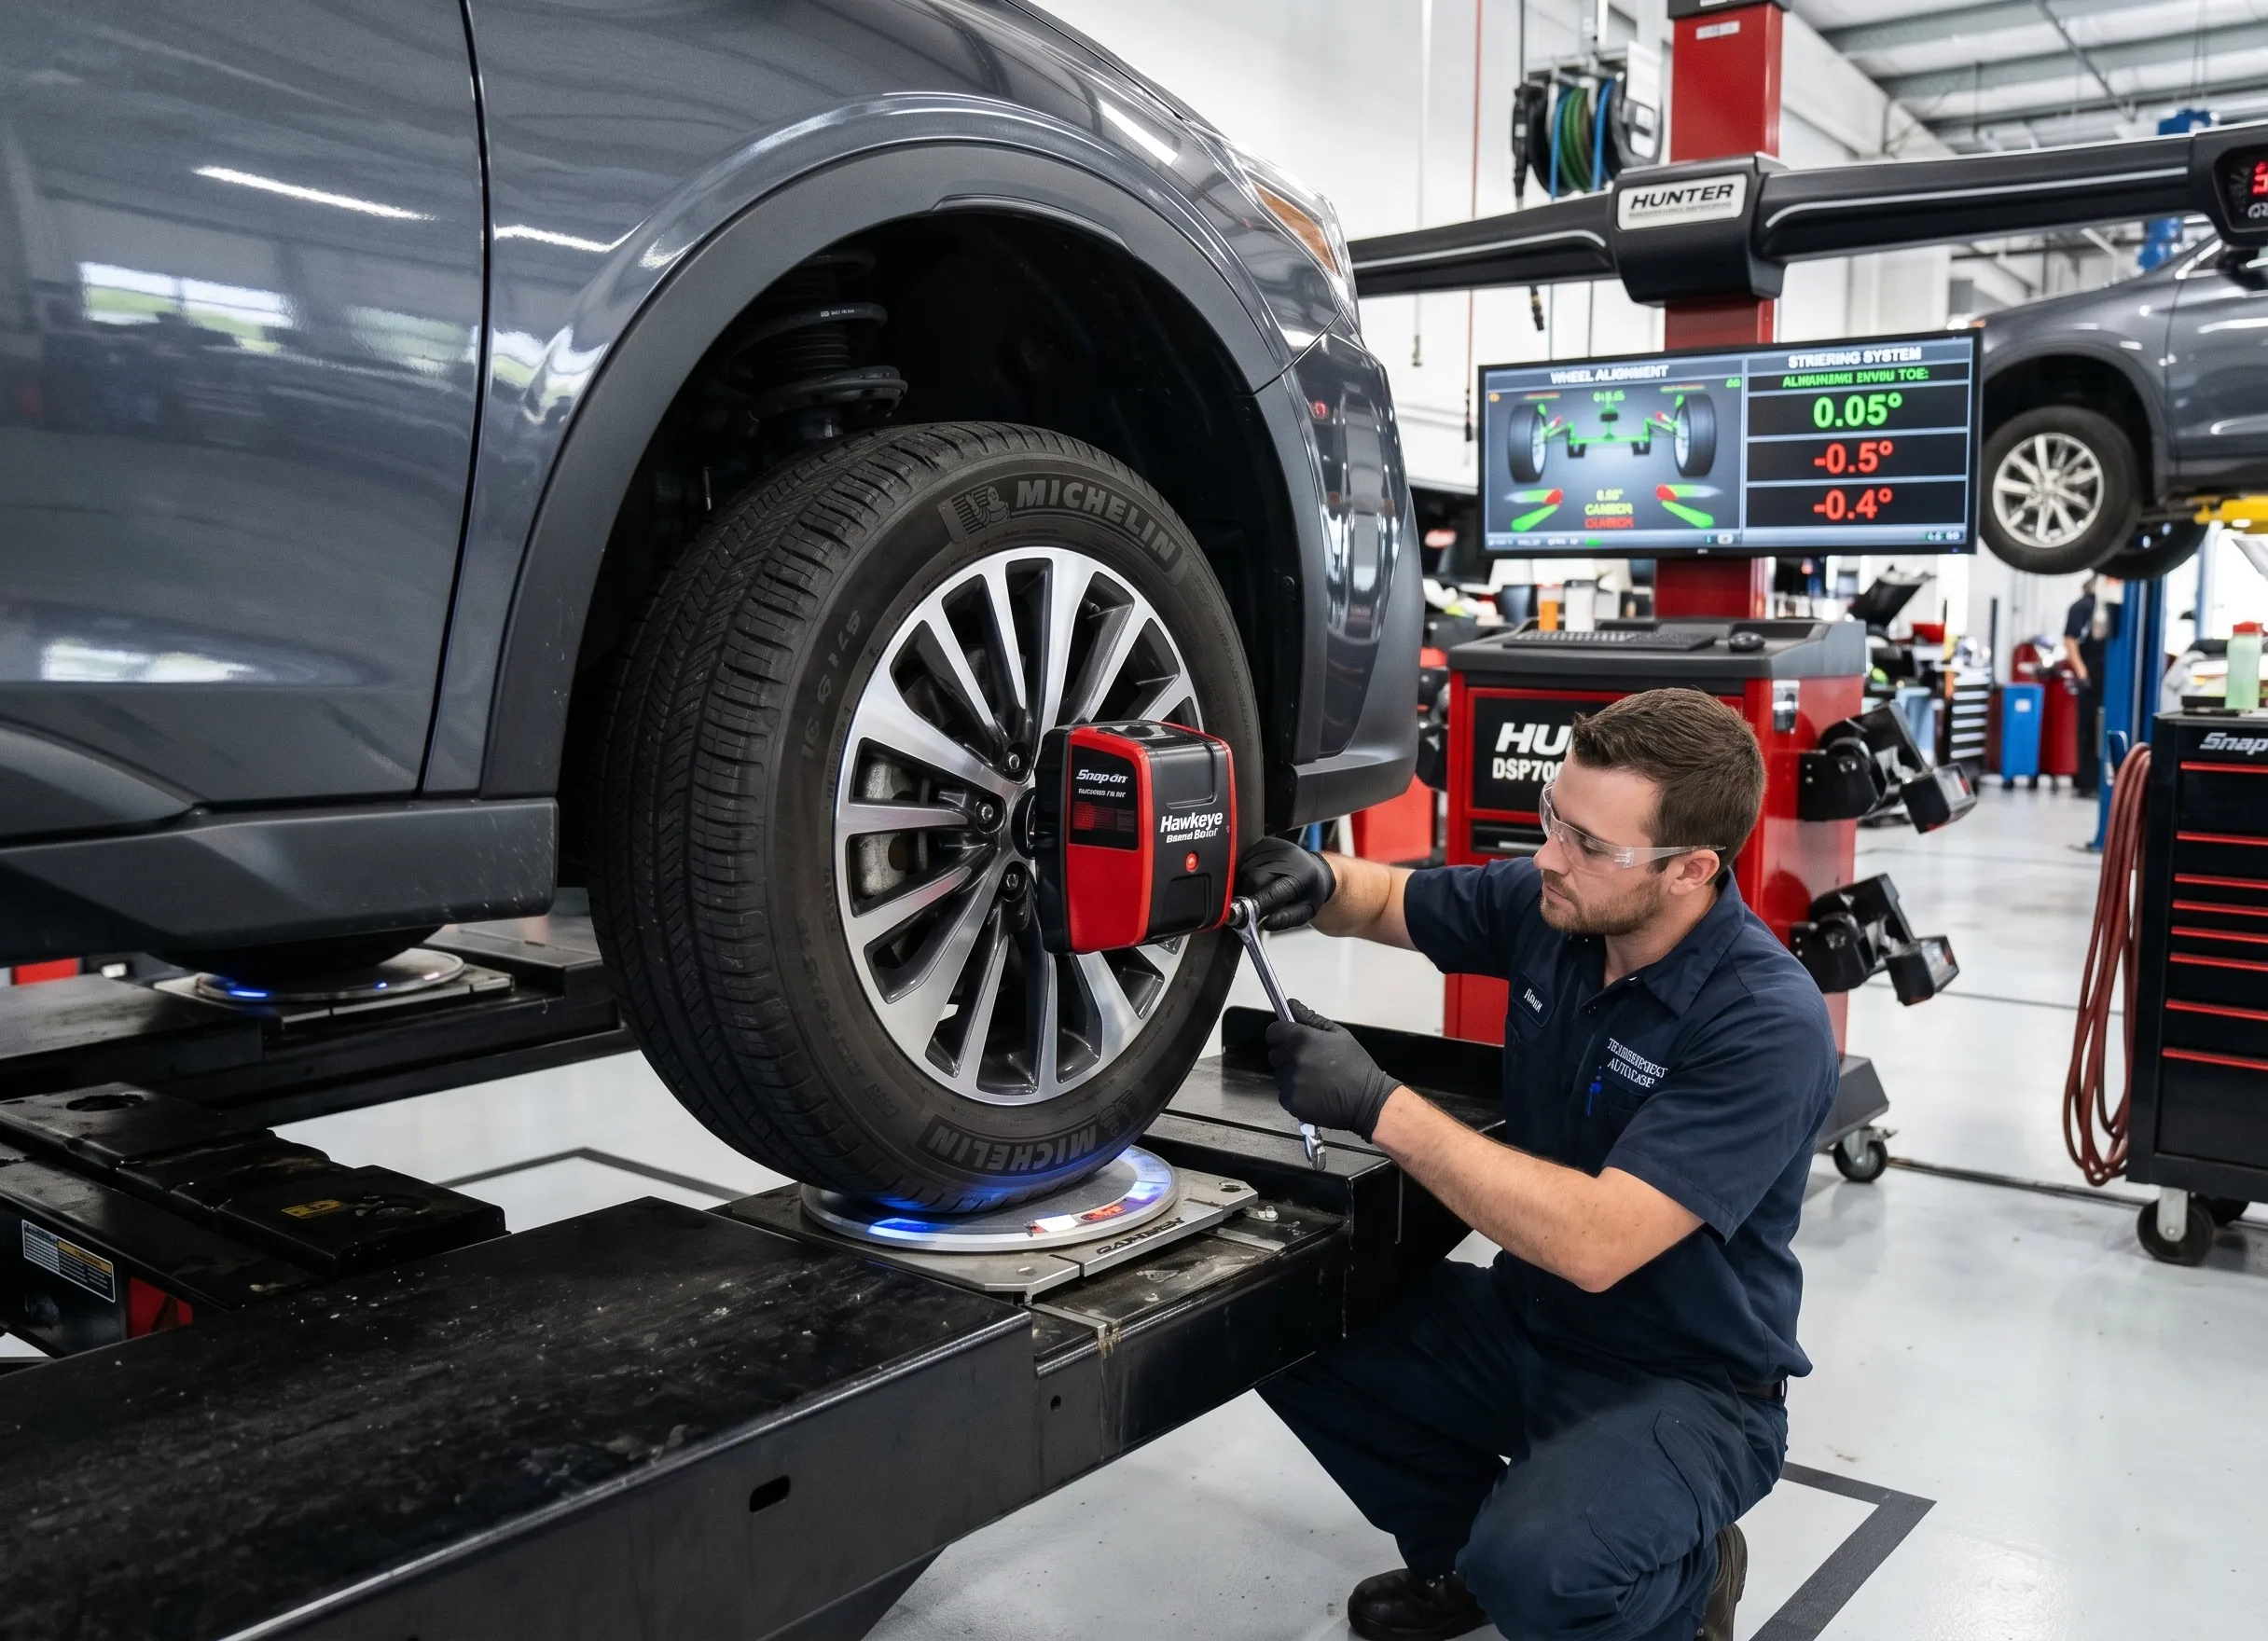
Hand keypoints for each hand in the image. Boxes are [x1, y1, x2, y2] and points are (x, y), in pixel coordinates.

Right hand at [1237, 838, 1336, 930]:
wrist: (1316, 870)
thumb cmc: (1309, 893)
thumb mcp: (1305, 912)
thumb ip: (1285, 919)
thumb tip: (1264, 924)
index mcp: (1301, 875)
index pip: (1271, 892)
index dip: (1256, 905)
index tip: (1245, 916)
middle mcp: (1288, 856)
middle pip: (1254, 879)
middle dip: (1249, 896)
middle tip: (1252, 907)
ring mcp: (1275, 846)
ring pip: (1245, 870)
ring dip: (1246, 885)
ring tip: (1260, 892)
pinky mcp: (1264, 842)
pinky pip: (1245, 861)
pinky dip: (1246, 874)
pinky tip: (1259, 879)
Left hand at [1265, 1000, 1401, 1140]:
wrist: (1368, 1100)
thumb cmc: (1356, 1067)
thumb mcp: (1339, 1034)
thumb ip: (1311, 1018)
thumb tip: (1292, 1005)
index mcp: (1302, 1039)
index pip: (1273, 1031)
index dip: (1281, 1034)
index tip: (1290, 1038)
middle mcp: (1293, 1060)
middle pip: (1275, 1054)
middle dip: (1288, 1056)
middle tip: (1311, 1061)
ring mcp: (1291, 1082)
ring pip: (1280, 1075)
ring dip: (1292, 1076)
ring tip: (1316, 1079)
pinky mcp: (1292, 1102)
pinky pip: (1285, 1094)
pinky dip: (1295, 1094)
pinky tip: (1314, 1092)